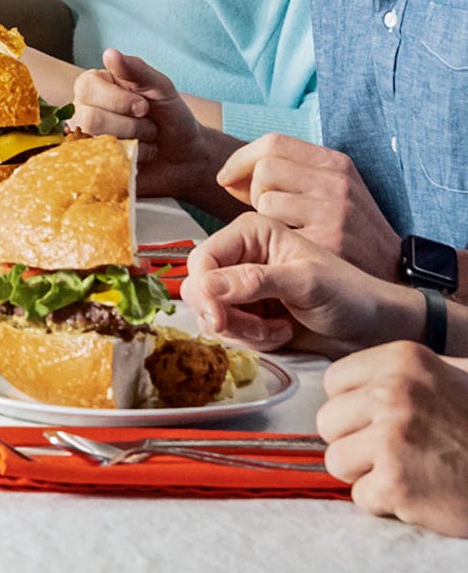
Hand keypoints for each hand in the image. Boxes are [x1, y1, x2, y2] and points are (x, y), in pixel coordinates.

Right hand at [66, 46, 210, 187]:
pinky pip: (101, 167)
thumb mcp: (161, 88)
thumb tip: (110, 53)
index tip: (144, 107)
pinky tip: (137, 158)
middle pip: (89, 119)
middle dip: (131, 126)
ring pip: (96, 144)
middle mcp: (81, 112)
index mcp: (92, 87)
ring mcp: (85, 141)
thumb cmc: (171, 117)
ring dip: (134, 144)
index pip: (87, 89)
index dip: (119, 101)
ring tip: (145, 141)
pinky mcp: (93, 166)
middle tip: (148, 126)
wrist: (187, 157)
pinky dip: (130, 163)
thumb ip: (136, 70)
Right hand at [182, 210, 420, 354]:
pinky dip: (252, 338)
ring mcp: (243, 285)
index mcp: (251, 234)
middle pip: (200, 288)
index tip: (219, 318)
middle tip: (259, 327)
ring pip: (211, 312)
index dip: (205, 291)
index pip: (202, 259)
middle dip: (227, 315)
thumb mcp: (305, 282)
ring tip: (276, 329)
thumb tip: (207, 285)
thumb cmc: (350, 294)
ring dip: (242, 330)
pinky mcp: (248, 311)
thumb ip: (254, 281)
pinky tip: (280, 332)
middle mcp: (241, 256)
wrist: (372, 326)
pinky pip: (229, 330)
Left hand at [217, 134, 402, 279]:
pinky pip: (276, 230)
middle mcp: (336, 182)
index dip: (241, 158)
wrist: (393, 270)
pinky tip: (292, 246)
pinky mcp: (327, 241)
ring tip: (284, 229)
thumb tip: (230, 176)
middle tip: (265, 212)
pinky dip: (275, 239)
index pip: (273, 142)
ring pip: (266, 199)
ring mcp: (333, 211)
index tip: (227, 178)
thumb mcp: (332, 190)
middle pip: (265, 169)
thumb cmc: (350, 230)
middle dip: (253, 190)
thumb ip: (290, 175)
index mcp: (336, 163)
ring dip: (263, 216)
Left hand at [317, 342, 467, 538]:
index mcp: (403, 360)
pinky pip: (360, 497)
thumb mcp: (458, 377)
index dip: (356, 409)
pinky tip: (423, 494)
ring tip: (411, 471)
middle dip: (357, 442)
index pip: (334, 383)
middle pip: (328, 423)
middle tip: (402, 452)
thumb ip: (406, 372)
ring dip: (368, 475)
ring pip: (336, 461)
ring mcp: (393, 438)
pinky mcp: (397, 483)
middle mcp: (393, 392)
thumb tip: (352, 379)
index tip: (389, 421)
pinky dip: (388, 504)